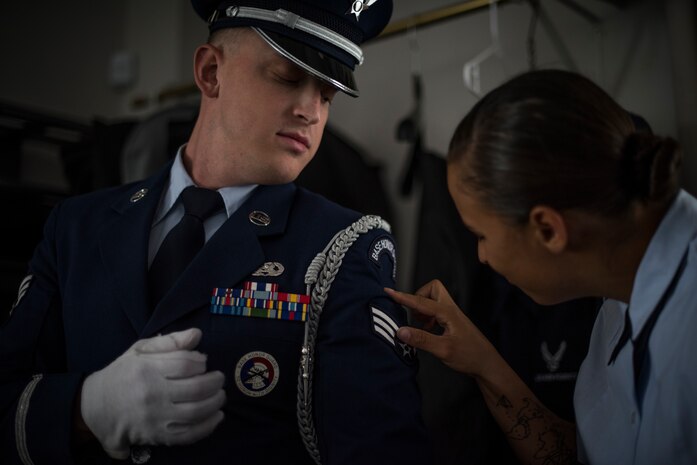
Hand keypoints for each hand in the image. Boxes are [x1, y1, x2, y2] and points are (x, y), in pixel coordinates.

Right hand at [80, 328, 225, 458]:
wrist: (94, 407)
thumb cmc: (123, 373)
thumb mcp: (140, 350)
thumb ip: (170, 341)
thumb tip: (197, 334)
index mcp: (147, 369)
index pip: (186, 364)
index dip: (201, 363)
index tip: (204, 363)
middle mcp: (151, 394)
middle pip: (196, 388)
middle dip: (215, 383)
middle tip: (219, 379)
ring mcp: (155, 417)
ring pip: (196, 412)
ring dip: (215, 403)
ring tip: (220, 395)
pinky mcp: (156, 436)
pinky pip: (189, 434)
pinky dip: (208, 426)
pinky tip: (216, 417)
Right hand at [385, 280, 497, 377]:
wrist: (487, 364)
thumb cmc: (469, 356)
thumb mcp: (443, 349)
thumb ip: (421, 339)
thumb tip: (400, 331)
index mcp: (447, 312)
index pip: (420, 301)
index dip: (403, 297)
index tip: (388, 292)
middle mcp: (450, 310)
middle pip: (432, 290)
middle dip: (418, 297)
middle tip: (412, 313)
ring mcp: (452, 315)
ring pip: (434, 300)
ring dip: (423, 308)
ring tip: (419, 325)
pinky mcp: (453, 323)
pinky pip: (436, 311)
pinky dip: (428, 317)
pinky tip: (428, 330)